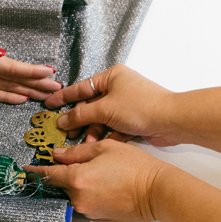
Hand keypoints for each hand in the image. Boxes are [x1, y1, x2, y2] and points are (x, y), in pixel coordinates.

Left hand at [0, 44, 60, 103]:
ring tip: (46, 95)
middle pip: (14, 75)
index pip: (10, 65)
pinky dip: (8, 96)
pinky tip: (22, 99)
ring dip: (27, 89)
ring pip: (7, 84)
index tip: (50, 73)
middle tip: (58, 88)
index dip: (30, 70)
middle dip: (36, 81)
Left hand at [24, 139, 170, 221]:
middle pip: (60, 184)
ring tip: (93, 169)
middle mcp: (78, 197)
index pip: (49, 175)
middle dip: (61, 174)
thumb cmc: (134, 166)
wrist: (157, 191)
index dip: (36, 171)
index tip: (25, 170)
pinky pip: (84, 200)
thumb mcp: (104, 148)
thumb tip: (57, 155)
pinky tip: (100, 181)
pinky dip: (86, 191)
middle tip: (68, 161)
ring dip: (75, 182)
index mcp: (77, 178)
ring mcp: (88, 209)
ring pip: (72, 192)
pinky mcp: (98, 216)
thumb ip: (77, 151)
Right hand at [44, 64, 177, 143]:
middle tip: (66, 131)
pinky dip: (107, 136)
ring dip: (94, 131)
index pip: (81, 87)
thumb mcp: (105, 109)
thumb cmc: (141, 106)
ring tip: (87, 142)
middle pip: (92, 105)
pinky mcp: (134, 120)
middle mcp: (119, 88)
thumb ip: (81, 115)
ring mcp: (127, 104)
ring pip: (102, 119)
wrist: (171, 120)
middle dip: (80, 120)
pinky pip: (114, 127)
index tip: (49, 104)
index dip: (64, 97)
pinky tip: (100, 144)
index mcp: (112, 76)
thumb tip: (62, 120)